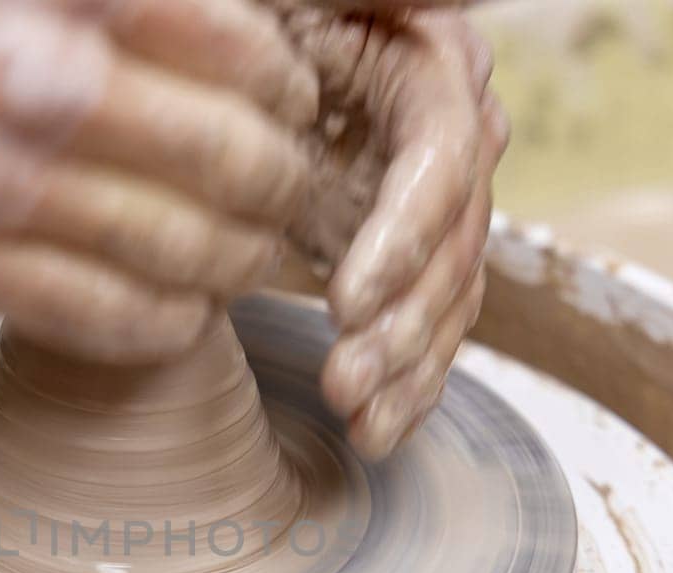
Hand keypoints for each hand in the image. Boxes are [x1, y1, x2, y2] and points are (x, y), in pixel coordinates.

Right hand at [0, 0, 318, 357]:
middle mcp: (33, 87)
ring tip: (244, 252)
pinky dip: (163, 326)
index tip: (286, 102)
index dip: (286, 86)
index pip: (244, 51)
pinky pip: (97, 321)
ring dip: (236, 262)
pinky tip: (179, 312)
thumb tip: (211, 36)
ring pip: (180, 254)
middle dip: (281, 182)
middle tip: (288, 187)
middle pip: (232, 161)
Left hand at [275, 3, 506, 458]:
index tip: (346, 301)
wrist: (218, 61)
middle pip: (455, 242)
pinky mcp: (402, 252)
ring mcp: (431, 202)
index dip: (404, 236)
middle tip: (347, 381)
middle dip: (404, 325)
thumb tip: (440, 3)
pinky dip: (407, 381)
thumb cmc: (247, 20)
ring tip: (360, 420)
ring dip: (408, 367)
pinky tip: (380, 429)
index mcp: (430, 65)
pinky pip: (425, 323)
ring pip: (448, 296)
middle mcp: (453, 134)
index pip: (442, 159)